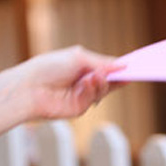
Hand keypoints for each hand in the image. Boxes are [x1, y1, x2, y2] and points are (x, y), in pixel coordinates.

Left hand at [7, 46, 124, 120]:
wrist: (29, 88)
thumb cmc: (48, 67)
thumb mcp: (79, 58)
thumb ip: (102, 63)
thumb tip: (124, 66)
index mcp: (83, 65)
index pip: (106, 66)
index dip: (120, 66)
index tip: (136, 65)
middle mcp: (84, 80)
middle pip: (109, 80)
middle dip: (118, 76)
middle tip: (129, 73)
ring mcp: (82, 95)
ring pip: (104, 89)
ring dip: (103, 82)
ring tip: (96, 76)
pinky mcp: (79, 108)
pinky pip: (95, 99)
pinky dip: (94, 90)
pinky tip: (88, 83)